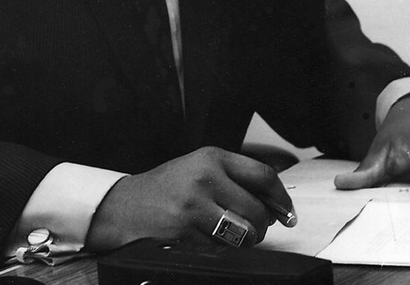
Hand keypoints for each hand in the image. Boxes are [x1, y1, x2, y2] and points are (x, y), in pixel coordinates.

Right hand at [84, 146, 293, 251]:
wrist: (122, 207)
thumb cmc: (164, 189)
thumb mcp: (198, 169)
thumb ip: (233, 179)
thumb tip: (275, 203)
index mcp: (212, 157)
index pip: (263, 175)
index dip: (281, 198)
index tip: (287, 212)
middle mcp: (205, 177)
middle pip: (257, 210)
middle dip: (261, 227)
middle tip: (255, 230)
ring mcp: (194, 205)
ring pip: (242, 234)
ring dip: (243, 242)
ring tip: (230, 236)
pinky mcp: (185, 232)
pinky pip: (220, 250)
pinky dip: (220, 251)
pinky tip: (206, 241)